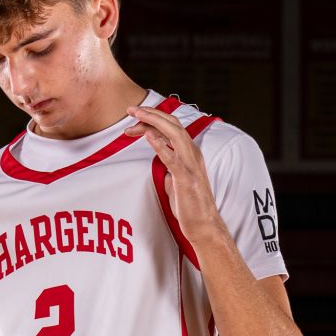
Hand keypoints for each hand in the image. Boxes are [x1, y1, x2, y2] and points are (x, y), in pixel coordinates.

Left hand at [130, 103, 221, 252]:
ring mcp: (191, 165)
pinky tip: (149, 137)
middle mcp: (193, 154)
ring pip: (174, 134)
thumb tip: (159, 159)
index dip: (152, 119)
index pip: (171, 127)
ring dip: (154, 122)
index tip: (134, 119)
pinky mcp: (186, 179)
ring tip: (137, 116)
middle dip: (151, 113)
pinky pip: (173, 158)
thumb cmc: (190, 205)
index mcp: (190, 153)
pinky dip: (161, 146)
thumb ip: (168, 167)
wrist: (204, 226)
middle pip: (172, 124)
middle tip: (131, 109)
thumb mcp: (175, 180)